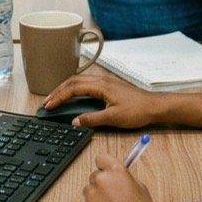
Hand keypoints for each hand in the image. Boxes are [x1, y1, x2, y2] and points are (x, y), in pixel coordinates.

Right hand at [42, 73, 158, 127]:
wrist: (155, 106)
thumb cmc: (137, 110)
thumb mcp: (113, 118)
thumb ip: (92, 119)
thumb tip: (75, 121)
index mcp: (101, 85)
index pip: (73, 88)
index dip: (59, 97)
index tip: (48, 106)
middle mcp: (101, 81)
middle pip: (73, 81)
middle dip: (58, 91)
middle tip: (46, 102)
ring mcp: (105, 82)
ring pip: (79, 81)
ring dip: (66, 89)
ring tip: (56, 99)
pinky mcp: (109, 87)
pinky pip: (87, 85)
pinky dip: (75, 90)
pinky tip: (73, 98)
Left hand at [79, 152, 156, 201]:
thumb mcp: (139, 187)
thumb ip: (125, 178)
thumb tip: (117, 176)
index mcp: (116, 171)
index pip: (101, 159)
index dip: (105, 167)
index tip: (107, 172)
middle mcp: (101, 180)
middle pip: (95, 176)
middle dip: (102, 185)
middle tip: (112, 197)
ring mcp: (91, 195)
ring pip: (89, 192)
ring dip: (96, 198)